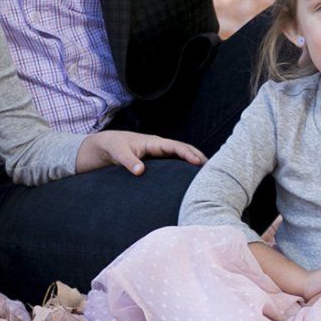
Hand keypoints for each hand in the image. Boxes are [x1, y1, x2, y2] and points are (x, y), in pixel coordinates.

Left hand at [77, 129, 206, 175]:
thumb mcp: (118, 152)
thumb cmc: (112, 147)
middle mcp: (159, 147)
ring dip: (195, 162)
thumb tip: (140, 171)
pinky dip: (185, 167)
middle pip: (184, 149)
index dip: (188, 154)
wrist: (104, 146)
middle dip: (199, 157)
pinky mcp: (157, 160)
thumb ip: (129, 161)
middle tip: (215, 169)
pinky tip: (192, 178)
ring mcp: (159, 153)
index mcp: (153, 143)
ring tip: (210, 175)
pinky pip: (175, 162)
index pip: (175, 147)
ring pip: (181, 156)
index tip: (200, 162)